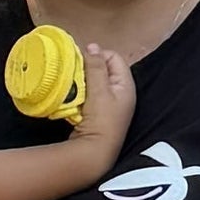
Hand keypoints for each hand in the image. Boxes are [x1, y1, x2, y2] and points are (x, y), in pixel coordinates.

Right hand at [71, 38, 136, 170]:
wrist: (96, 153)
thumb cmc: (101, 121)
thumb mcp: (99, 91)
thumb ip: (95, 67)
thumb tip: (92, 46)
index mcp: (126, 85)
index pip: (114, 57)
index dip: (97, 55)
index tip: (81, 61)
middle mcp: (121, 93)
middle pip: (104, 69)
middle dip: (88, 68)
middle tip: (74, 72)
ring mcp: (111, 104)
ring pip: (95, 82)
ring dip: (83, 81)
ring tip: (72, 84)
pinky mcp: (100, 114)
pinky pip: (90, 95)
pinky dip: (81, 93)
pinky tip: (73, 97)